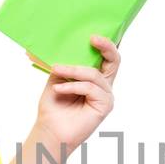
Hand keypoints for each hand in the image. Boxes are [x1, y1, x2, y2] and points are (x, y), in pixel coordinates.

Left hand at [32, 35, 119, 152]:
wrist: (50, 129)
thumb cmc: (54, 106)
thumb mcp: (57, 78)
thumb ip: (65, 64)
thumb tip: (65, 46)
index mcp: (94, 76)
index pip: (106, 56)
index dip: (105, 44)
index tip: (92, 34)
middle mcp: (103, 84)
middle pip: (114, 60)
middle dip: (106, 47)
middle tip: (92, 38)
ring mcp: (106, 95)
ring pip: (95, 75)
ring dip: (74, 71)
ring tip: (56, 70)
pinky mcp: (105, 105)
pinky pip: (90, 88)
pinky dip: (73, 86)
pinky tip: (59, 89)